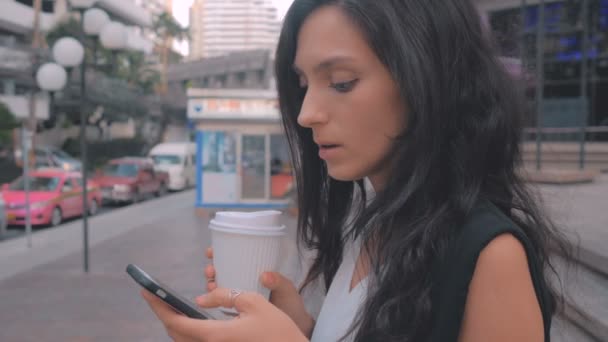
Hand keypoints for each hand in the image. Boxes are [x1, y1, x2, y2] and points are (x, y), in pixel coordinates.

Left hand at [141, 287, 307, 341]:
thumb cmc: (277, 329)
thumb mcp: (254, 303)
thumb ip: (225, 297)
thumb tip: (201, 299)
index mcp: (215, 335)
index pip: (176, 322)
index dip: (158, 306)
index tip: (147, 292)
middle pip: (176, 334)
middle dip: (162, 314)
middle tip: (155, 297)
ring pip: (185, 341)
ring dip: (175, 325)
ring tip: (169, 306)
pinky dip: (188, 332)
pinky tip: (191, 320)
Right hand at [205, 247, 314, 336]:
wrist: (294, 326)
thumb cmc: (291, 304)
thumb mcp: (287, 289)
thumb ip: (279, 281)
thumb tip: (266, 275)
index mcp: (255, 272)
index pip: (235, 259)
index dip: (221, 253)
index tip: (212, 251)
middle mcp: (244, 282)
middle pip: (222, 271)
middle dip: (212, 268)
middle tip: (211, 270)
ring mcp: (240, 297)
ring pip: (219, 286)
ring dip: (211, 282)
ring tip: (211, 283)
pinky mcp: (237, 311)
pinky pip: (222, 303)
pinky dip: (214, 299)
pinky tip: (212, 298)